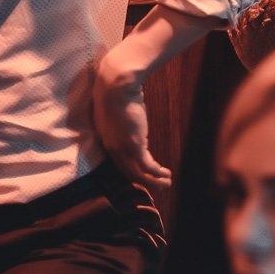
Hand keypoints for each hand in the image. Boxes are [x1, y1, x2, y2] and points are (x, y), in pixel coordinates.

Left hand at [92, 49, 171, 189]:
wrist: (116, 87)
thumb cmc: (116, 92)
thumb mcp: (118, 111)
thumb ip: (124, 120)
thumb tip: (133, 118)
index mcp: (107, 142)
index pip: (120, 165)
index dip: (133, 174)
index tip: (145, 177)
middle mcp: (113, 150)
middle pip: (128, 174)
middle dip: (144, 183)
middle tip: (157, 186)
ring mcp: (123, 149)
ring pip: (138, 175)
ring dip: (153, 182)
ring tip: (166, 183)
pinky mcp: (134, 146)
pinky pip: (147, 167)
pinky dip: (157, 174)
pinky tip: (166, 174)